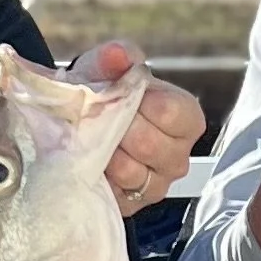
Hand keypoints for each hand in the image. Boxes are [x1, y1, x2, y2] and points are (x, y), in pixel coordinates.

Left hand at [81, 42, 203, 215]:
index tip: (121, 94)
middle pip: (152, 145)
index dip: (143, 103)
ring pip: (131, 171)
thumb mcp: (105, 68)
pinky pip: (114, 193)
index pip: (176, 113)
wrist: (75, 122)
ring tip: (91, 138)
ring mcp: (157, 185)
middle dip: (118, 128)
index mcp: (185, 119)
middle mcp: (178, 156)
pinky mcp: (131, 206)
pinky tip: (91, 160)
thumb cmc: (102, 93)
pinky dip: (96, 174)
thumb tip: (119, 55)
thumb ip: (114, 57)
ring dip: (104, 152)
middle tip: (99, 117)